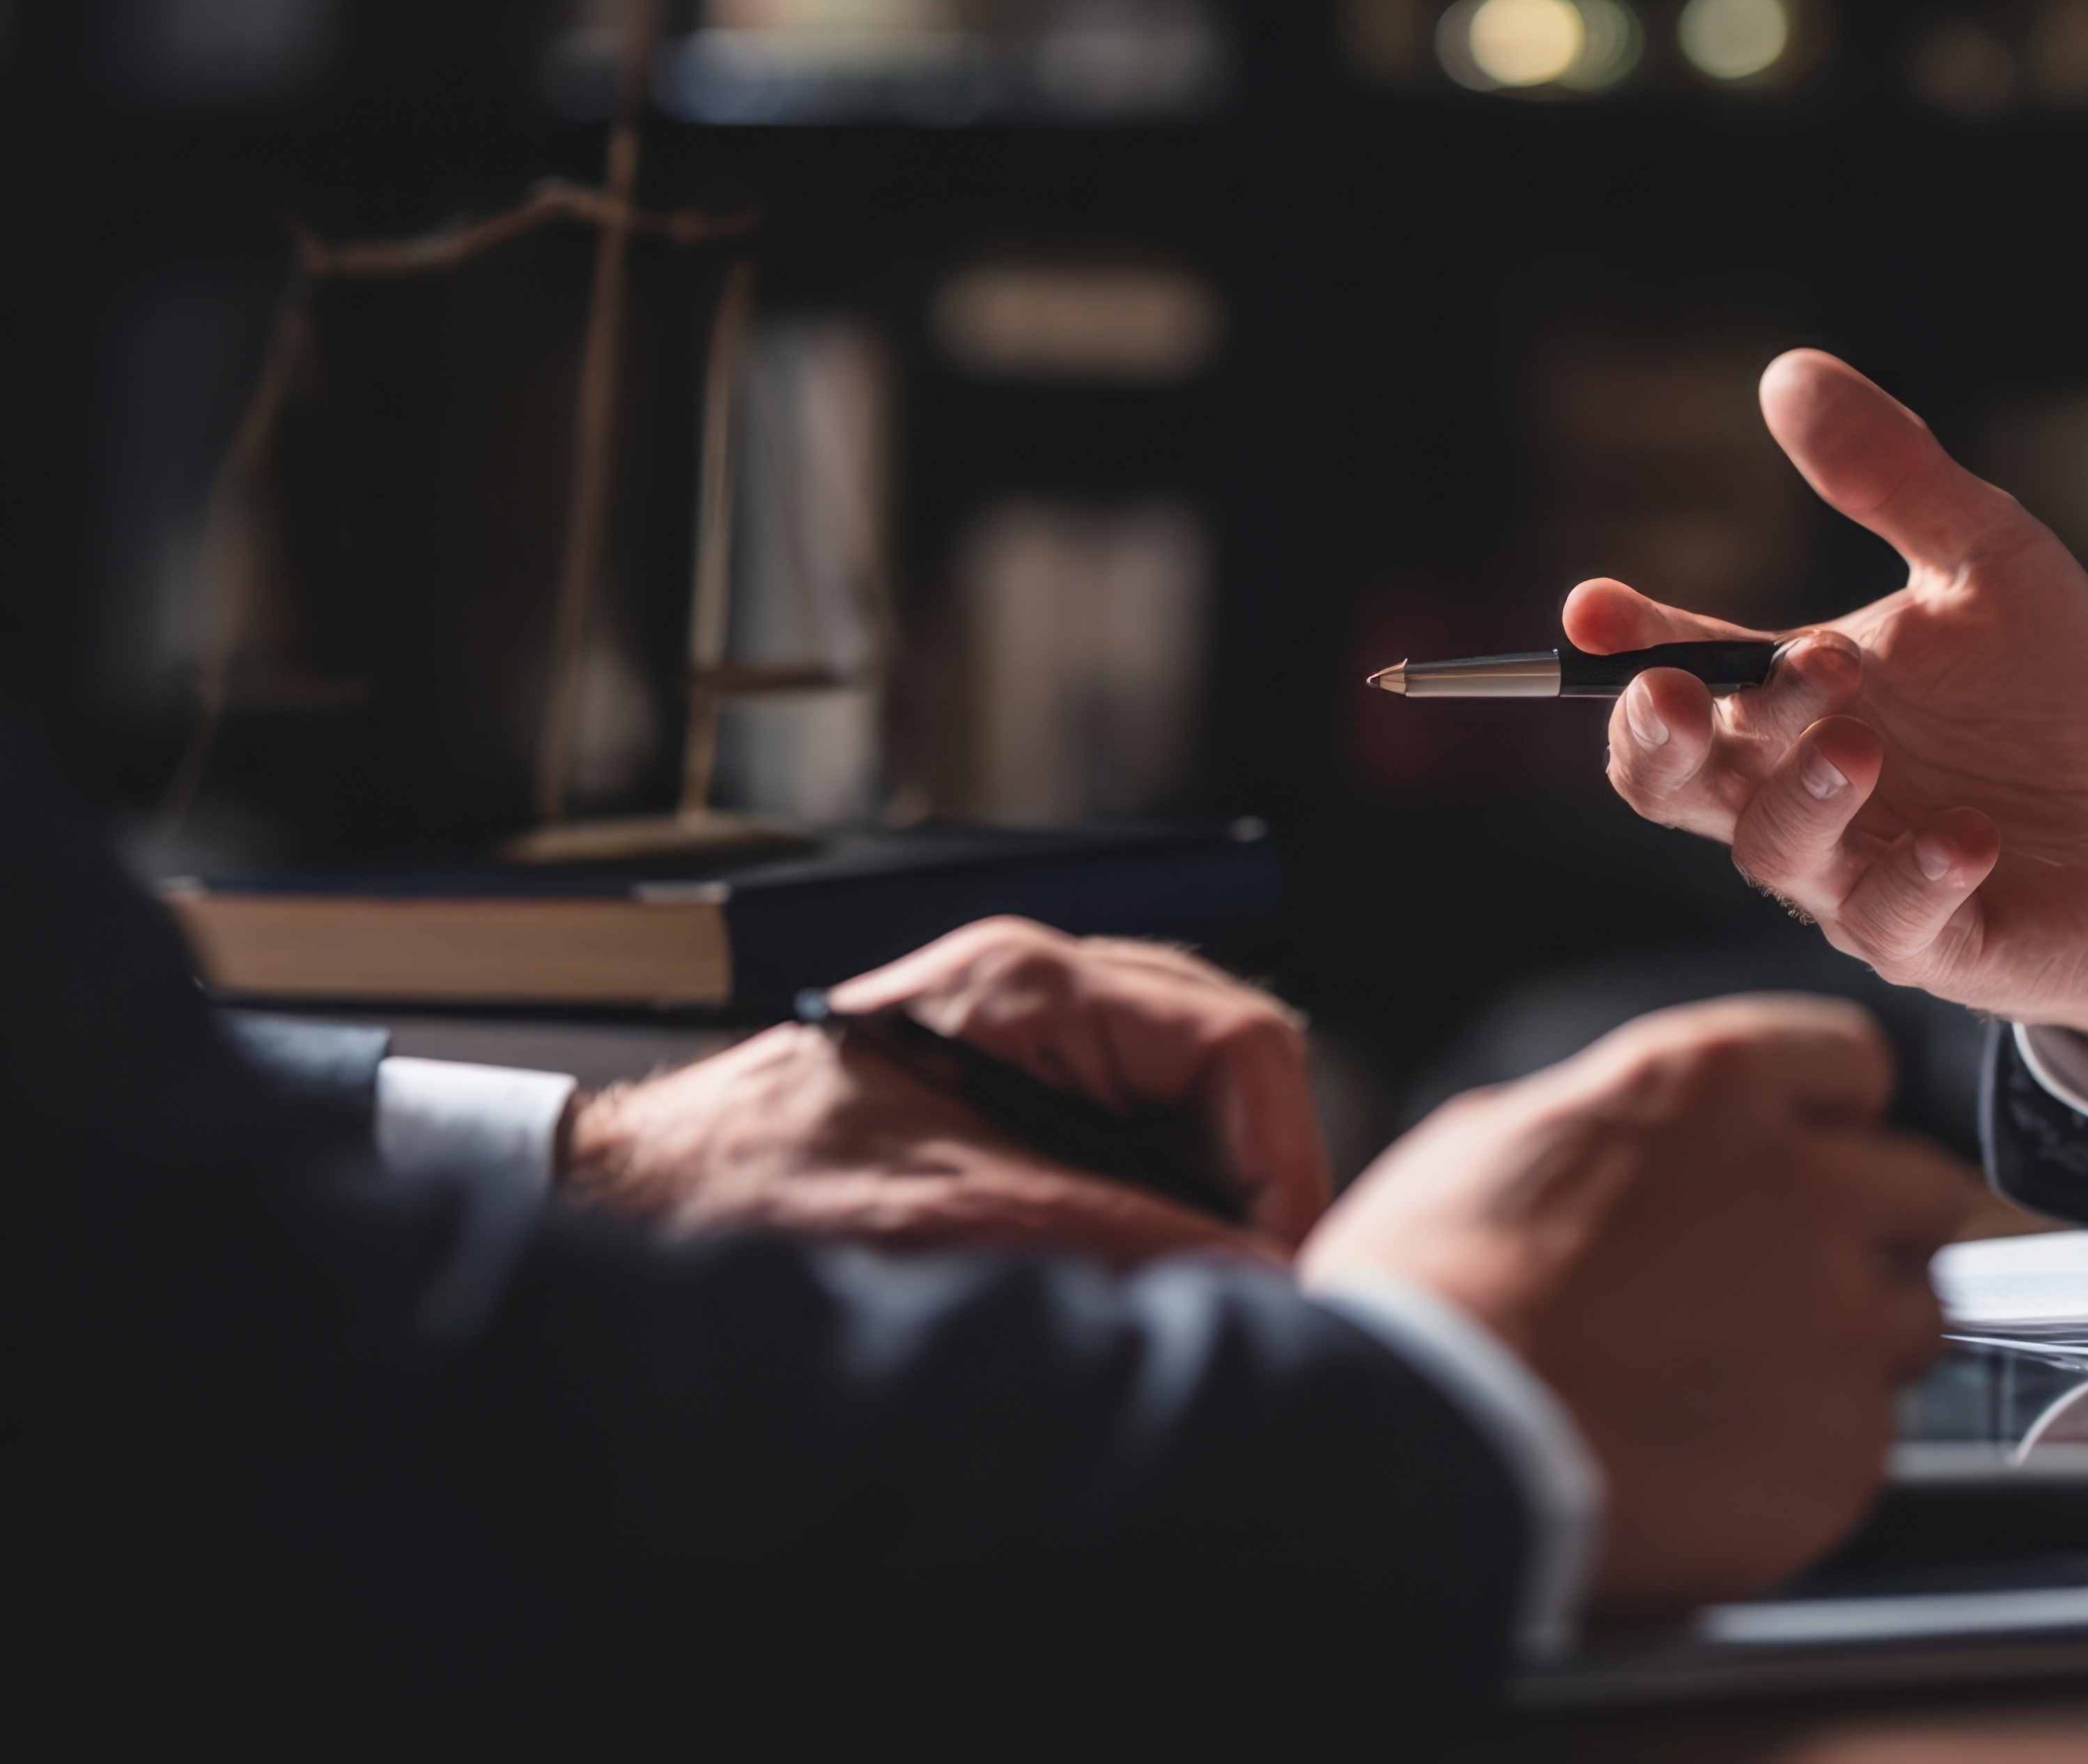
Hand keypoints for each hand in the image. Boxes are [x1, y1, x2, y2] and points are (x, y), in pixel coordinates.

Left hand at [564, 919, 1323, 1262]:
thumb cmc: (745, 1192)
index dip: (1282, 1162)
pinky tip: (1143, 1261)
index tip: (1278, 1266)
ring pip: (1206, 1098)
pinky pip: (1150, 1128)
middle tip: (1253, 1281)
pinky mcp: (1023, 1084)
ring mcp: (1039, 1029)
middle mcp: (1048, 985)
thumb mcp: (940, 1219)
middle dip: (1261, 1176)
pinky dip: (1170, 1198)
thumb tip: (1253, 1277)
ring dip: (1217, 1192)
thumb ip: (1107, 1237)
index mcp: (1028, 981)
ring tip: (1200, 1281)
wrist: (629, 1199)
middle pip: (1239, 1062)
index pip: (1240, 1045)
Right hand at [1300, 994, 1978, 1617]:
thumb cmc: (1423, 1302)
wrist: (1408, 1455)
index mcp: (1713, 1086)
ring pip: (1916, 1318)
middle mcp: (1801, 1187)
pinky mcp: (1843, 1447)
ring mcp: (1836, 1322)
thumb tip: (1656, 1146)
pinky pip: (1870, 1437)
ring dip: (1857, 1344)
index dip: (1831, 1122)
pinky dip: (1814, 1453)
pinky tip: (1724, 1463)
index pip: (1855, 1066)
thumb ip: (1629, 1127)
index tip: (1813, 1160)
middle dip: (1871, 1233)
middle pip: (1921, 1191)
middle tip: (1784, 1287)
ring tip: (1744, 1385)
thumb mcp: (1502, 1140)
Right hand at [1573, 349, 2087, 1104]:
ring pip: (1777, 853)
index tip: (1593, 609)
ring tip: (1854, 732)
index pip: (1675, 678)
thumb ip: (1893, 477)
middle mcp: (1800, 798)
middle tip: (1700, 678)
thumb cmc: (2049, 703)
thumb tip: (1787, 371)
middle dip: (1669, 733)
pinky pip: (1901, 928)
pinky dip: (1921, 879)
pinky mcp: (1947, 947)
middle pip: (1676, 782)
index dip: (1625, 650)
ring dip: (1806, 790)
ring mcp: (1862, 880)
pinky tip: (1968, 833)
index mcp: (1787, 707)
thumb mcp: (1988, 563)